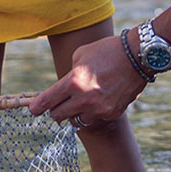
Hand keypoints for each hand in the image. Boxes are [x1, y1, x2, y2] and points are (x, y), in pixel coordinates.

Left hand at [28, 32, 147, 128]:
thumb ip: (68, 74)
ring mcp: (99, 109)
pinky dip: (92, 112)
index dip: (37, 108)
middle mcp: (85, 99)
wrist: (137, 57)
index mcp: (73, 82)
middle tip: (55, 106)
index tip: (33, 110)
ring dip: (73, 113)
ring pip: (76, 121)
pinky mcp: (112, 114)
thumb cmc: (106, 51)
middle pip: (58, 115)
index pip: (48, 101)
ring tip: (78, 103)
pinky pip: (94, 118)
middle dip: (54, 111)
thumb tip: (62, 88)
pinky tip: (97, 101)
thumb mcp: (79, 56)